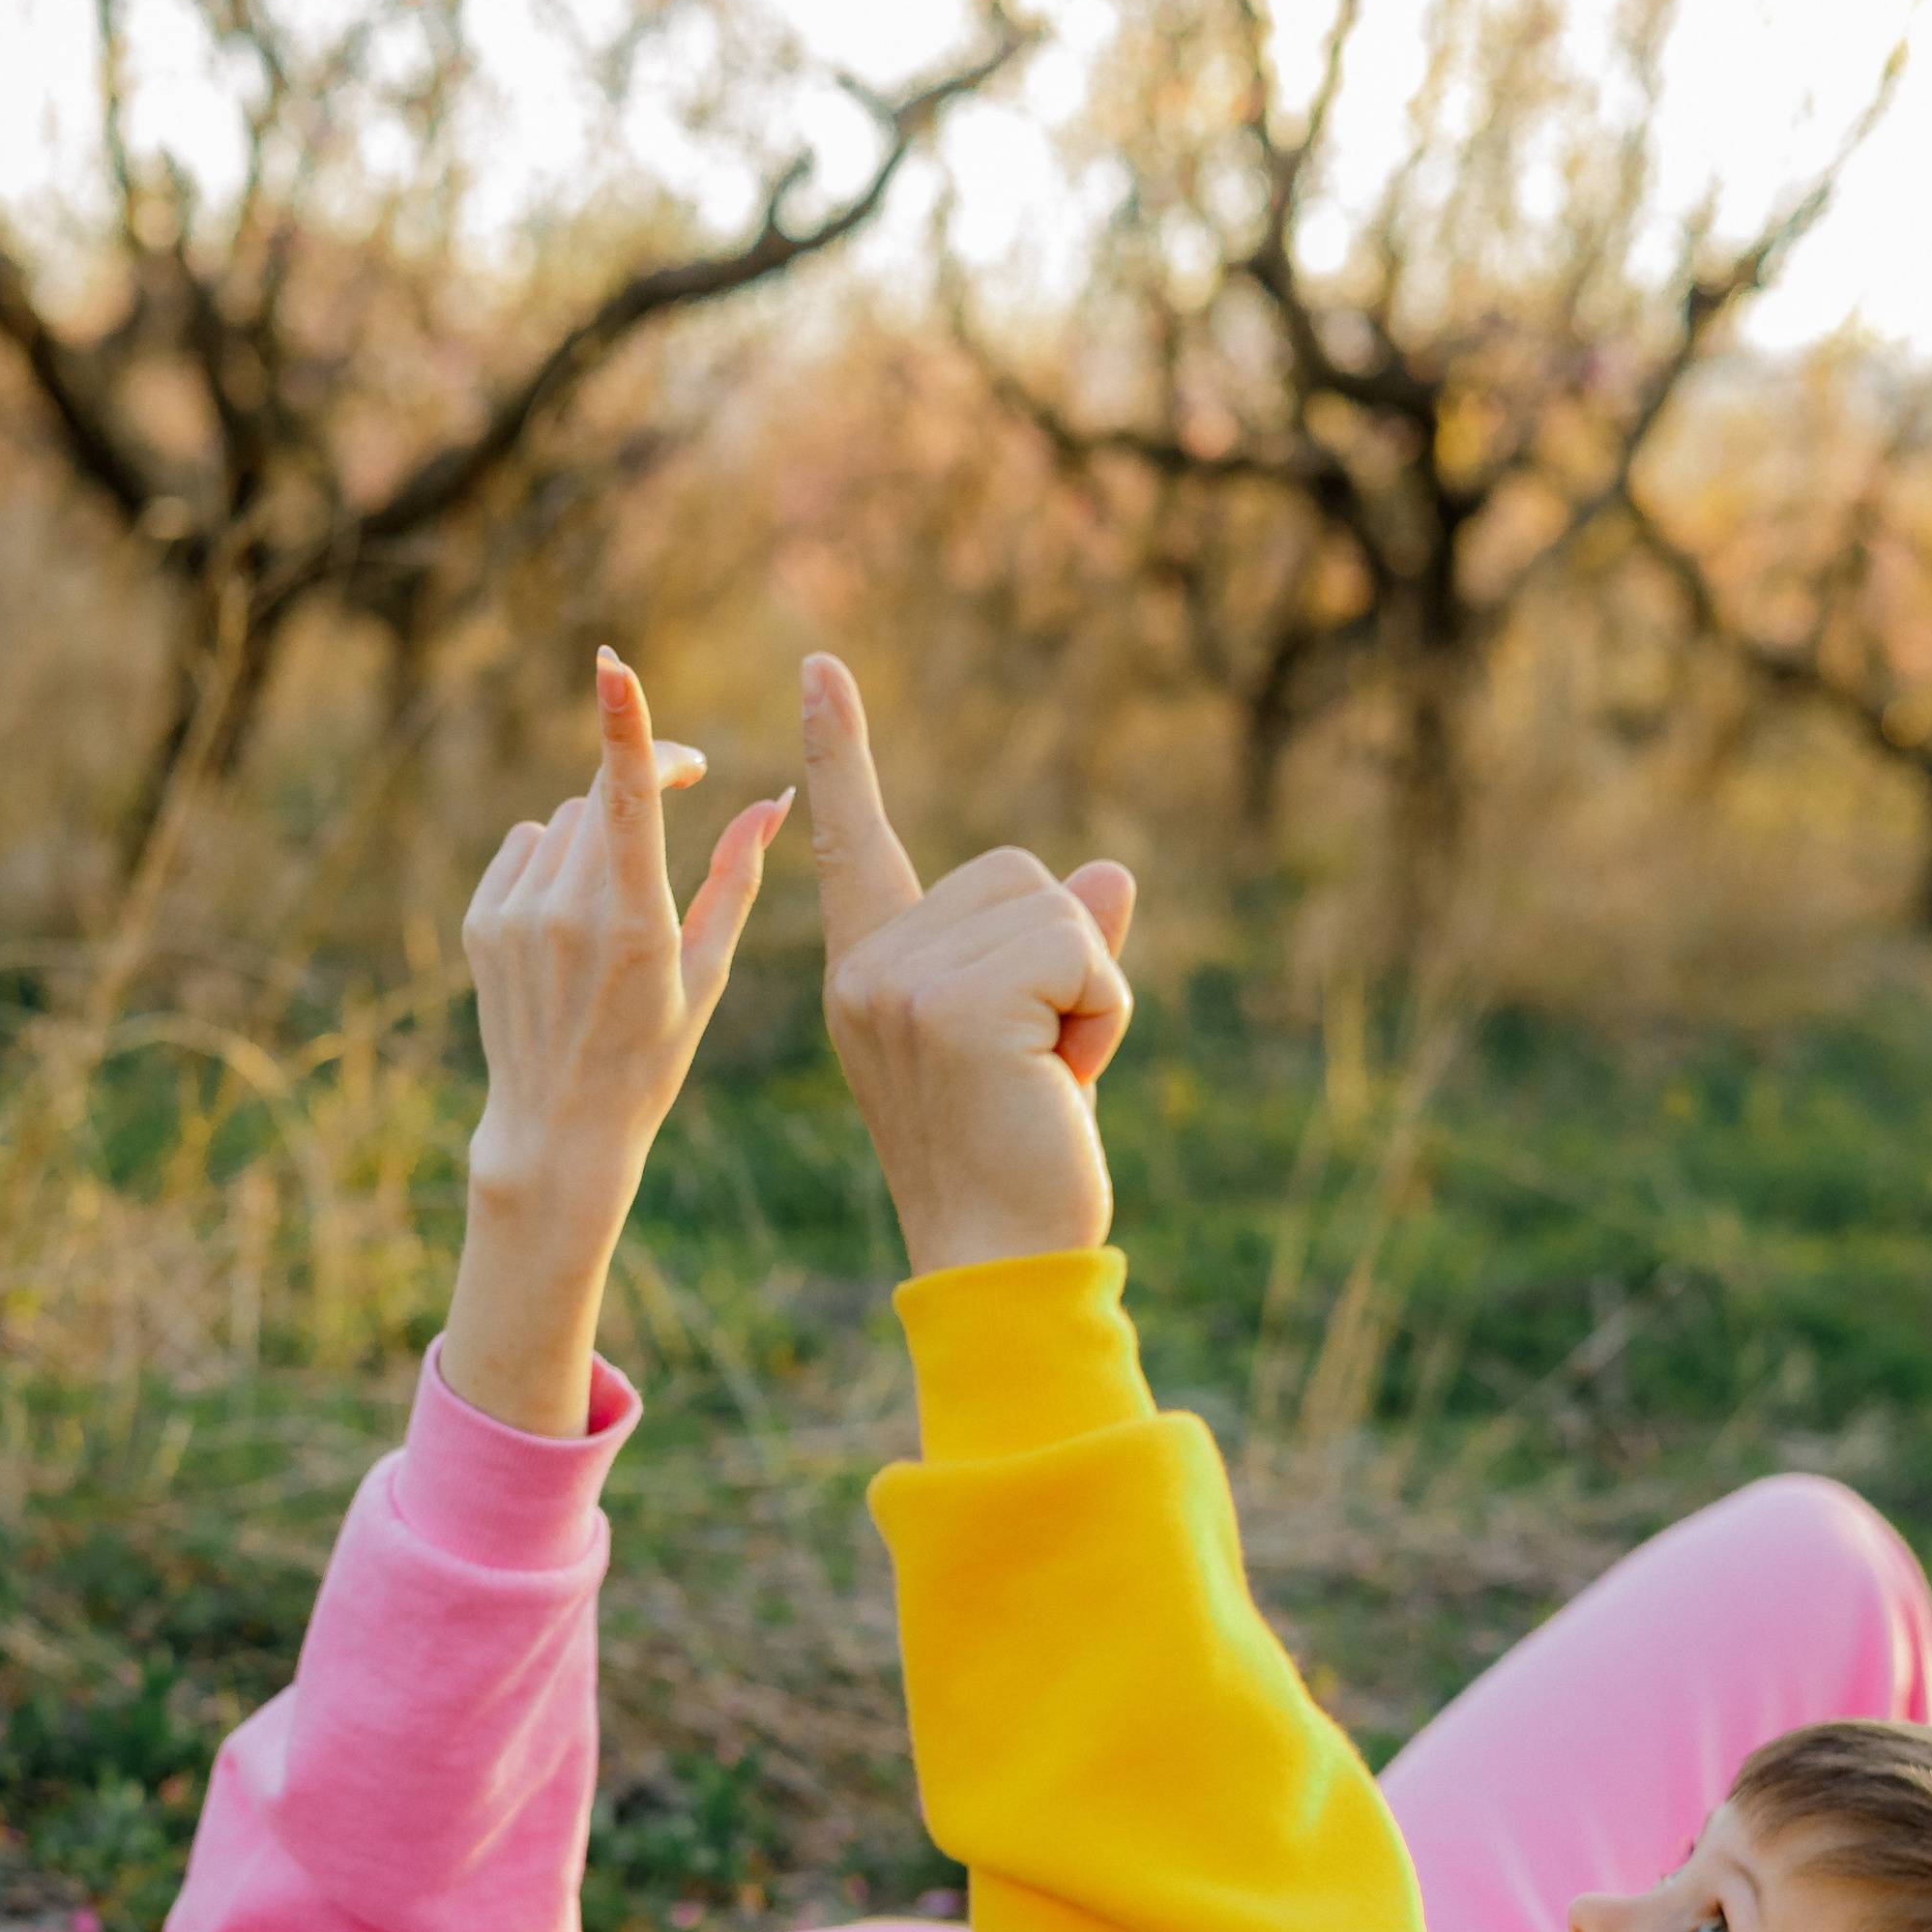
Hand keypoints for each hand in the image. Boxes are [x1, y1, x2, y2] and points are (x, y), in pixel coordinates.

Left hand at [442, 648, 789, 1434]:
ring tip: (617, 906)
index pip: (627, 800)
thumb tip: (772, 801)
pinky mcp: (483, 921)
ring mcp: (516, 916)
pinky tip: (570, 920)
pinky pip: (524, 845)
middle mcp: (569, 913)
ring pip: (565, 820)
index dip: (623, 725)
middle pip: (605, 797)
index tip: (612, 666)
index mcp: (637, 924)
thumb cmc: (652, 1056)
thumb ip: (736, 879)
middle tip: (684, 786)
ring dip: (598, 834)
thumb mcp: (708, 974)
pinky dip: (552, 861)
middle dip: (642, 788)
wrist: (557, 1128)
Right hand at [801, 652, 1135, 1276]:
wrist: (1001, 1263)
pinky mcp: (955, 1002)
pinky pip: (1077, 944)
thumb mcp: (1044, 1041)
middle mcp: (870, 968)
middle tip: (1037, 1068)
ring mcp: (902, 982)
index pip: (854, 845)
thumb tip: (1110, 873)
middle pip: (1015, 874)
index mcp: (868, 973)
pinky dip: (1102, 1009)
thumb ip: (1062, 952)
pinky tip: (1060, 1078)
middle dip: (1063, 961)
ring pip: (1054, 906)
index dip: (841, 754)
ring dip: (1087, 989)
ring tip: (1046, 1078)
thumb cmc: (1019, 1168)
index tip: (821, 667)